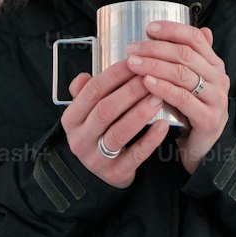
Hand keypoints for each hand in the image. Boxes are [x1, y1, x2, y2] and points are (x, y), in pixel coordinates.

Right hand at [59, 58, 168, 189]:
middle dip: (130, 92)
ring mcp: (97, 158)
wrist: (101, 173)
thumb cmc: (98, 132)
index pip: (91, 91)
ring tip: (158, 97)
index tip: (134, 63)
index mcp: (71, 119)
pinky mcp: (115, 173)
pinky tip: (163, 126)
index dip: (113, 75)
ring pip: (119, 132)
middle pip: (106, 110)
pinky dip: (150, 139)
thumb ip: (86, 92)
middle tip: (150, 79)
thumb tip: (85, 76)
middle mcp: (80, 139)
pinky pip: (135, 154)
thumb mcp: (86, 113)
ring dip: (140, 112)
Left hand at [125, 22, 229, 174]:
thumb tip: (201, 29)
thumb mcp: (190, 81)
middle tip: (132, 48)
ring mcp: (216, 99)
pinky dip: (163, 88)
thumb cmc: (192, 110)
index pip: (195, 38)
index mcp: (214, 65)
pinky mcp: (209, 119)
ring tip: (133, 63)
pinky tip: (146, 83)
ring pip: (182, 74)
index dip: (172, 29)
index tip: (148, 28)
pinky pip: (183, 99)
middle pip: (185, 54)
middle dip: (155, 48)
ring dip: (154, 65)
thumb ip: (190, 58)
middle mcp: (218, 79)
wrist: (203, 146)